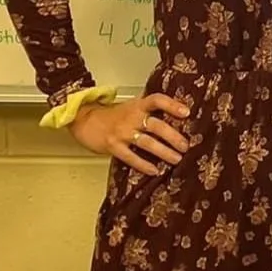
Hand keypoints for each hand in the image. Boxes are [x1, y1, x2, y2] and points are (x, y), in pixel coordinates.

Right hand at [70, 93, 189, 174]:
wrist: (85, 120)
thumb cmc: (113, 116)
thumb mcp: (131, 107)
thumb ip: (148, 111)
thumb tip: (176, 120)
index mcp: (137, 105)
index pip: (157, 100)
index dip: (172, 105)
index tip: (186, 113)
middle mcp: (131, 117)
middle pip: (156, 125)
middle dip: (173, 136)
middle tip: (186, 146)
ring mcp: (122, 132)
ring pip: (147, 142)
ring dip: (164, 152)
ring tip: (176, 159)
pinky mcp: (114, 146)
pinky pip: (131, 157)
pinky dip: (144, 165)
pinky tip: (155, 170)